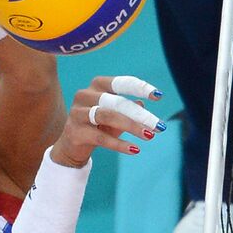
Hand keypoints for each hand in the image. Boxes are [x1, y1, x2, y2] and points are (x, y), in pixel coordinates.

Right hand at [49, 76, 166, 166]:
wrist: (72, 146)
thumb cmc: (98, 126)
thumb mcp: (116, 116)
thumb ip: (129, 110)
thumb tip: (142, 104)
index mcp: (97, 86)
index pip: (121, 83)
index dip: (140, 88)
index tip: (159, 96)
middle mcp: (85, 95)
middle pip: (117, 102)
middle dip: (140, 115)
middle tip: (159, 126)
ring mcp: (78, 113)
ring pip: (108, 116)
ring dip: (132, 126)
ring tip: (150, 136)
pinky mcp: (75, 132)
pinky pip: (101, 137)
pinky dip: (119, 144)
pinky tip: (135, 149)